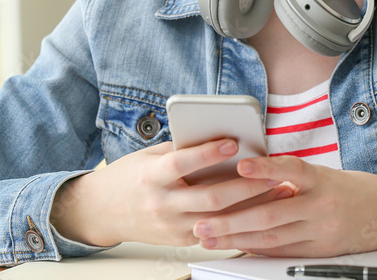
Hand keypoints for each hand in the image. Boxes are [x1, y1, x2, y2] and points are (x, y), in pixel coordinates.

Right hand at [50, 139, 290, 246]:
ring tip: (275, 192)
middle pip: (210, 197)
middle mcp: (162, 203)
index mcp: (151, 175)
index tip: (232, 141)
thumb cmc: (128, 177)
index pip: (182, 162)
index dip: (207, 152)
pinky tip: (259, 210)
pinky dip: (238, 220)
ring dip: (250, 206)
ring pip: (218, 219)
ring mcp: (171, 226)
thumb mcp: (148, 155)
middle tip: (271, 173)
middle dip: (245, 186)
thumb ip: (179, 148)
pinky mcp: (180, 240)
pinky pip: (214, 231)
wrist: (101, 211)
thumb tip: (216, 135)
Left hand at [191, 155, 376, 256]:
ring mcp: (322, 231)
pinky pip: (283, 252)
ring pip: (272, 238)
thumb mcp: (323, 174)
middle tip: (202, 222)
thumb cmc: (350, 188)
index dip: (266, 168)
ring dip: (236, 239)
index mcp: (320, 179)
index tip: (241, 165)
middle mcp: (321, 205)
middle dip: (231, 220)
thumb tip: (247, 176)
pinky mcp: (322, 250)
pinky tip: (237, 249)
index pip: (292, 169)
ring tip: (209, 238)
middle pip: (271, 214)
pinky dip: (258, 250)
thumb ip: (290, 176)